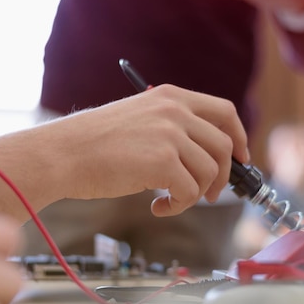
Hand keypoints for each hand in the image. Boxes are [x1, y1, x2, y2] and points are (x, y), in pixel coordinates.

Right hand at [44, 84, 248, 216]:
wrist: (63, 153)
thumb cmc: (93, 143)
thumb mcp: (138, 118)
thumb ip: (171, 127)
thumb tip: (202, 155)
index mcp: (171, 97)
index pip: (224, 111)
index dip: (239, 137)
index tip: (240, 158)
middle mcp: (175, 111)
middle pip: (224, 144)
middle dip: (224, 174)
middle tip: (208, 194)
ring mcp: (170, 135)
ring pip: (210, 171)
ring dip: (196, 194)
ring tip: (171, 200)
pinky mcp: (161, 162)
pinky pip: (190, 192)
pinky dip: (179, 206)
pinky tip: (158, 207)